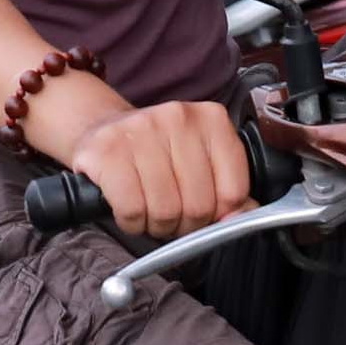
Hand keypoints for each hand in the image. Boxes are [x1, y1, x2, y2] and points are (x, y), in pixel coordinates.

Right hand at [63, 99, 248, 242]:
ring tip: (150, 212)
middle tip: (172, 216)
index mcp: (212, 119)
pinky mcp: (108, 151)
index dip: (218, 215)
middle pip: (199, 205)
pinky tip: (130, 210)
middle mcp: (179, 118)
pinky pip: (132, 210)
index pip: (233, 191)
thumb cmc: (157, 152)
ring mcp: (141, 131)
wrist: (102, 128)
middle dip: (185, 225)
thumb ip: (229, 188)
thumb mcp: (201, 161)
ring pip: (166, 211)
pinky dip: (131, 222)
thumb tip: (243, 216)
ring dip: (157, 226)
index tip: (203, 213)